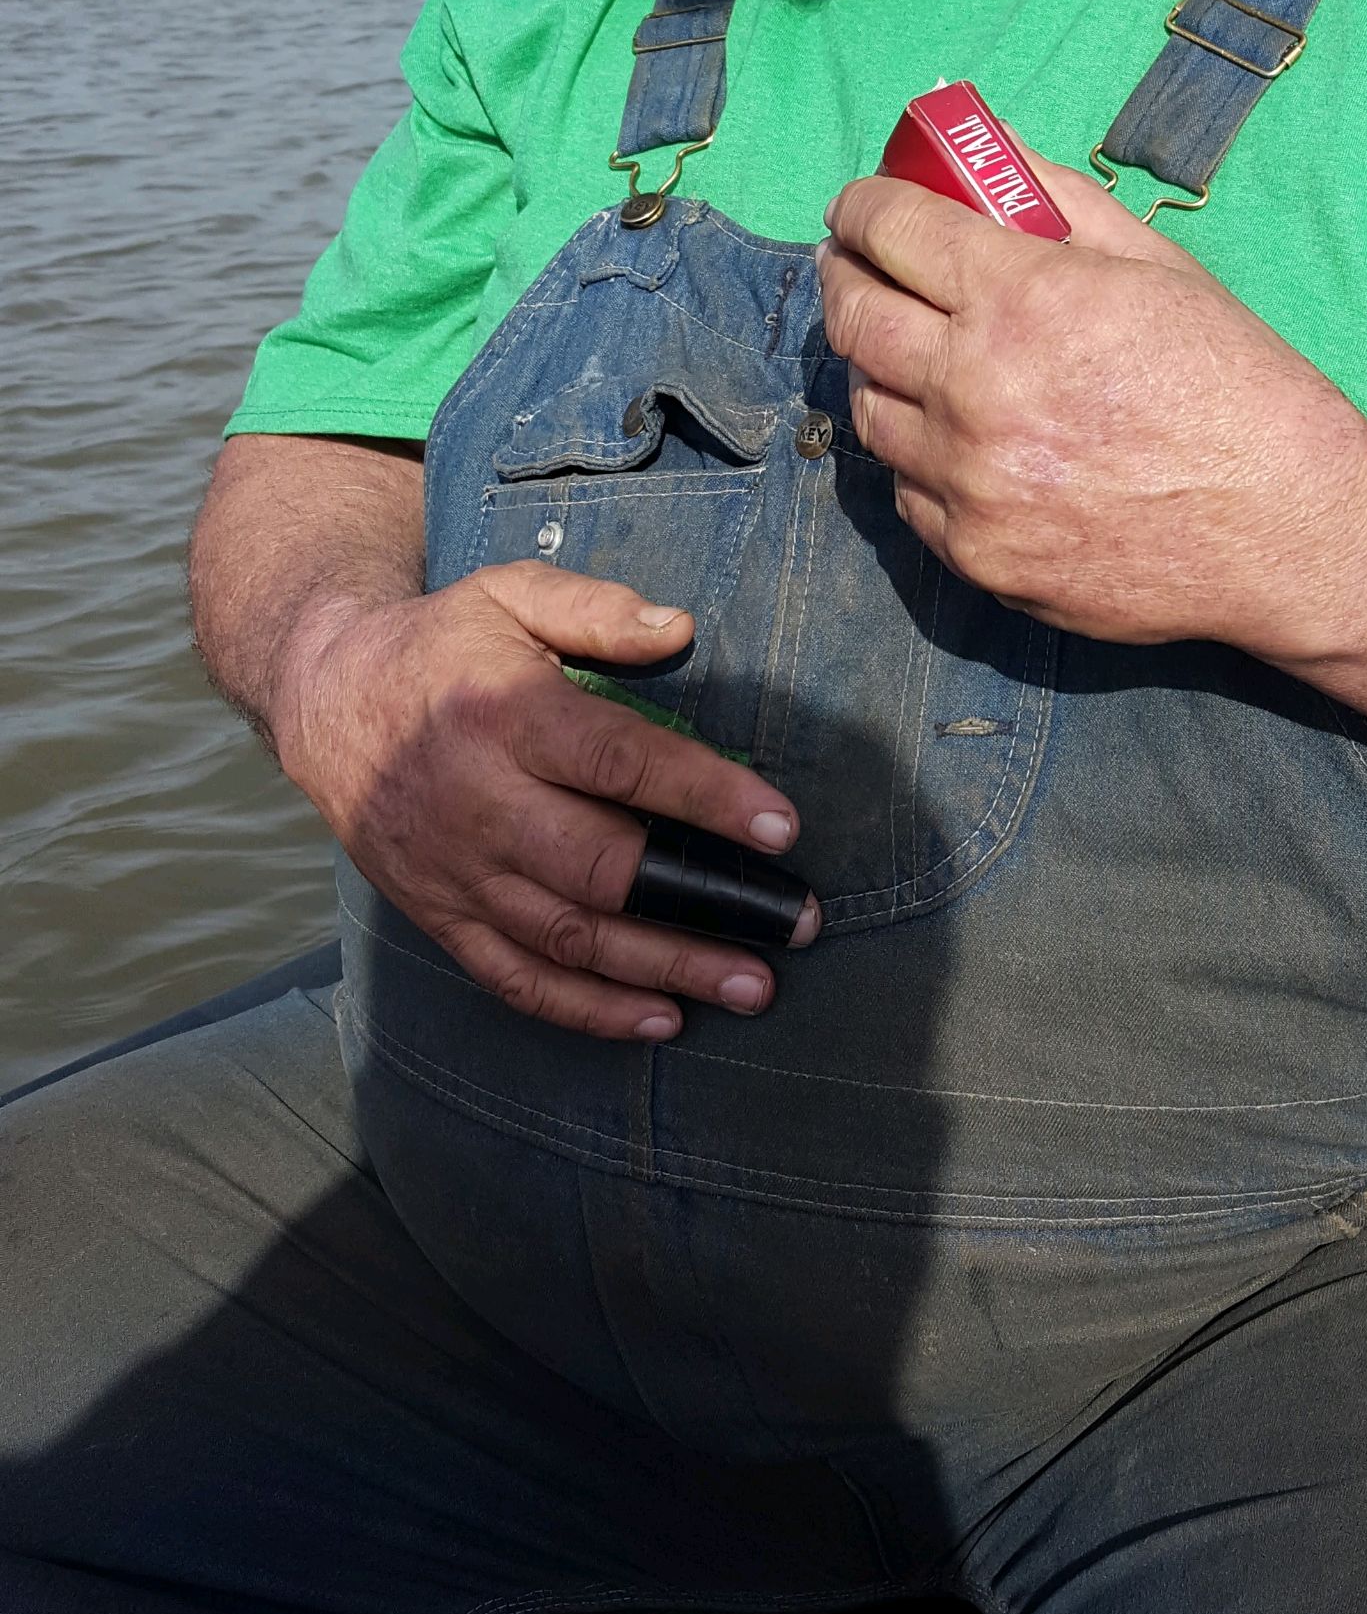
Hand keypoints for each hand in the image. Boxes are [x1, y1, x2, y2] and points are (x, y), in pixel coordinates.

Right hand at [274, 564, 816, 1040]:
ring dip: (664, 970)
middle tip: (793, 924)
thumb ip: (595, 607)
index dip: (706, 796)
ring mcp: (457, 871)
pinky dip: (588, 1010)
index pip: (618, 763)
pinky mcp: (440, 916)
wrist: (326, 700)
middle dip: (706, 904)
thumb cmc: (441, 645)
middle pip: (601, 868)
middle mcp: (480, 802)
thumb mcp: (509, 593)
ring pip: (568, 937)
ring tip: (750, 986)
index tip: (782, 826)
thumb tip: (682, 629)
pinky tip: (659, 1020)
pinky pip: (516, 979)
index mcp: (504, 715)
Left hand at [819, 149, 1366, 654]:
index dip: (863, 205)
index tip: (860, 205)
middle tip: (855, 266)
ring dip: (874, 368)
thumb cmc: (1238, 386)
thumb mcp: (1157, 267)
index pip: (892, 229)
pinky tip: (950, 439)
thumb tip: (987, 147)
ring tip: (902, 352)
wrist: (1286, 531)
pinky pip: (906, 493)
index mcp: (1023, 298)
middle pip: (853, 316)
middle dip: (844, 274)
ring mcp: (968, 480)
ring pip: (867, 410)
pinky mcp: (975, 553)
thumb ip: (1060, 199)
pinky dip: (916, 456)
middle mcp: (975, 388)